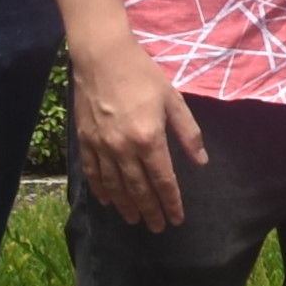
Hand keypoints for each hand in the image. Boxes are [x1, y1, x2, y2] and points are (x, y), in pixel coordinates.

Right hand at [73, 36, 204, 230]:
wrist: (102, 57)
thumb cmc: (143, 75)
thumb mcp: (173, 100)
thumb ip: (188, 132)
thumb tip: (201, 161)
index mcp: (150, 138)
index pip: (163, 180)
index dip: (171, 202)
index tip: (176, 219)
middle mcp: (123, 148)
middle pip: (138, 188)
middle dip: (149, 210)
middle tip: (156, 227)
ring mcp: (101, 146)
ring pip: (114, 185)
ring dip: (126, 205)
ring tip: (134, 220)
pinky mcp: (85, 140)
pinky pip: (92, 172)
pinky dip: (101, 189)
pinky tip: (107, 200)